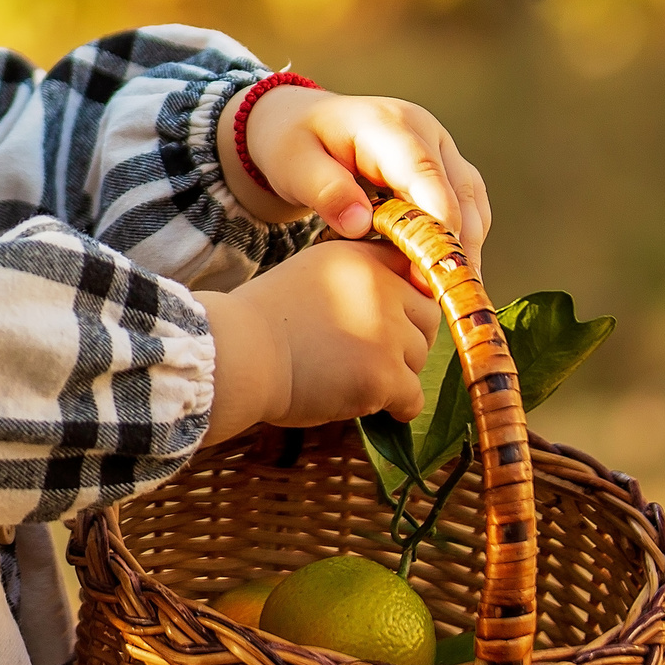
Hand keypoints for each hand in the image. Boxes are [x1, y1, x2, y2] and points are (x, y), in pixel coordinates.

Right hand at [200, 240, 434, 443]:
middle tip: (372, 356)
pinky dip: (396, 408)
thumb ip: (356, 281)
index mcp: (360, 257)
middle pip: (428, 317)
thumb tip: (404, 309)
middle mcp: (380, 286)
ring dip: (395, 375)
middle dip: (408, 339)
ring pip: (419, 361)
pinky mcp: (384, 375)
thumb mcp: (312, 275)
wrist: (235, 356)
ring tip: (352, 378)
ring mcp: (386, 331)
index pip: (416, 272)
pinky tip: (370, 404)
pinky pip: (413, 399)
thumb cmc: (262, 323)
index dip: (408, 301)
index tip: (392, 321)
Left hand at [221, 83, 490, 280]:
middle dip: (452, 248)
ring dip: (462, 251)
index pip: (424, 173)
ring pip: (471, 205)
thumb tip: (361, 225)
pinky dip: (460, 244)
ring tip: (445, 298)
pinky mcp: (446, 172)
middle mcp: (427, 133)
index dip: (435, 222)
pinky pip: (468, 210)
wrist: (300, 124)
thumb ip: (325, 190)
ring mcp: (441, 151)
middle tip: (439, 299)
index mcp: (388, 125)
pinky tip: (443, 278)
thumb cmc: (293, 144)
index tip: (431, 270)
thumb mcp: (294, 163)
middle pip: (459, 194)